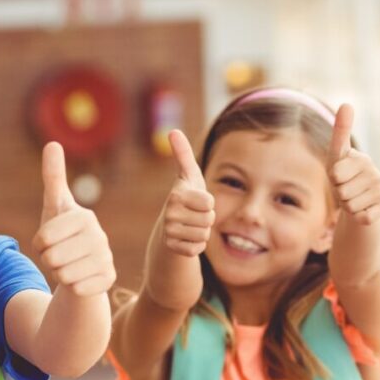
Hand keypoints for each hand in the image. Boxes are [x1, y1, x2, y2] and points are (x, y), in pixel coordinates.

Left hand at [34, 142, 115, 296]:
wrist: (83, 266)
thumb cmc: (64, 234)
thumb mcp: (55, 206)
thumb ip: (53, 176)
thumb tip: (53, 143)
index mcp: (84, 217)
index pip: (43, 238)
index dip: (39, 244)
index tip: (50, 240)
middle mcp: (99, 236)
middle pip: (51, 258)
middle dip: (48, 260)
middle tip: (60, 255)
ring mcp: (106, 259)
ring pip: (62, 275)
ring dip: (59, 274)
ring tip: (69, 265)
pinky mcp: (109, 280)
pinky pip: (75, 289)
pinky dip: (72, 288)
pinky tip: (80, 279)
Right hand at [161, 130, 215, 256]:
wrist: (171, 225)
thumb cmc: (186, 196)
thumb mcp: (188, 175)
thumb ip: (183, 153)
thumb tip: (173, 131)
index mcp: (176, 195)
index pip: (209, 203)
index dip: (208, 202)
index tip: (197, 200)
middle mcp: (170, 214)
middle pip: (209, 219)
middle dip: (207, 218)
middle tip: (194, 214)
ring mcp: (170, 232)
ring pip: (204, 235)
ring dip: (202, 231)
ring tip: (191, 225)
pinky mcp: (173, 248)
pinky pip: (197, 249)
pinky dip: (197, 245)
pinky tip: (187, 238)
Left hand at [326, 104, 379, 226]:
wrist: (358, 200)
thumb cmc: (343, 174)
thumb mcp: (336, 154)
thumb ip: (341, 131)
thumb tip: (347, 103)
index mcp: (361, 159)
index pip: (336, 173)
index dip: (333, 177)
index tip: (339, 173)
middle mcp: (374, 173)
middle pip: (341, 192)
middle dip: (339, 194)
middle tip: (345, 189)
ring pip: (350, 206)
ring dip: (347, 206)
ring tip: (353, 197)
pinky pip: (361, 217)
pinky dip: (357, 217)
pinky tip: (362, 208)